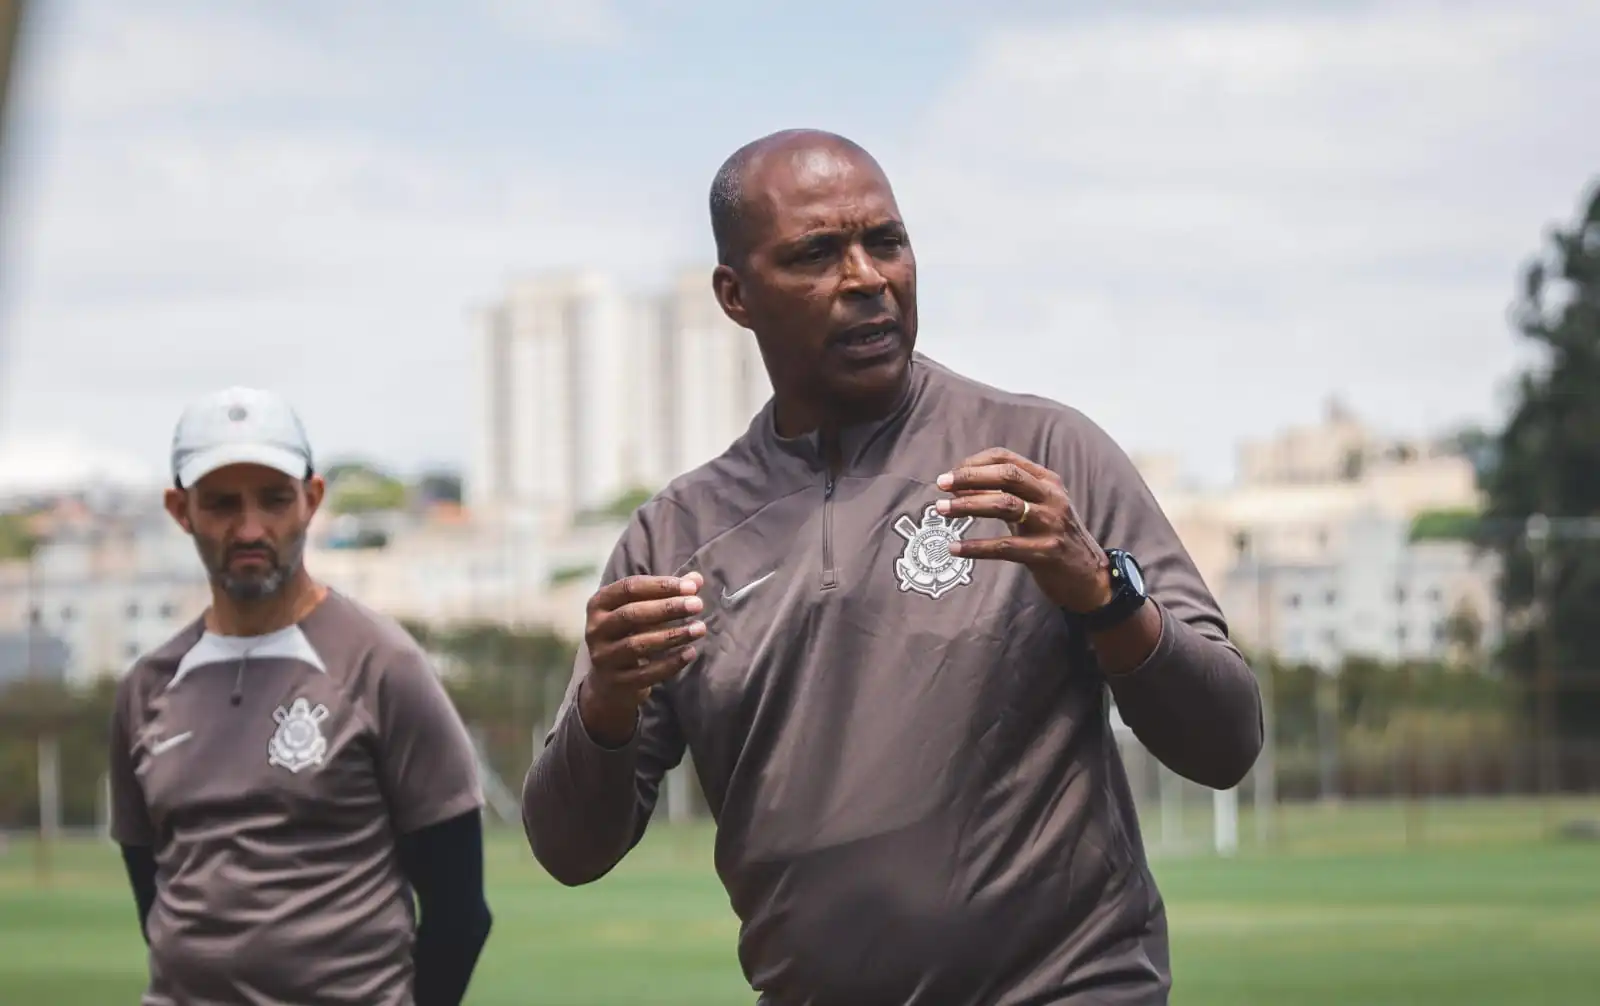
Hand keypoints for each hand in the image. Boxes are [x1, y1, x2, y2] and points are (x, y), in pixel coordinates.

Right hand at [578, 572, 705, 745]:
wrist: (610, 682)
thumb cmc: (630, 634)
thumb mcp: (643, 610)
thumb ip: (667, 594)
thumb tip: (697, 579)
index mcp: (599, 604)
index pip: (628, 588)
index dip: (660, 586)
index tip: (691, 587)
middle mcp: (595, 630)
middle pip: (631, 614)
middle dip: (667, 608)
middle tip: (698, 605)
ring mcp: (603, 657)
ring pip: (638, 645)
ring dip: (672, 636)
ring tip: (700, 629)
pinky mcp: (616, 682)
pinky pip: (646, 673)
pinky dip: (670, 663)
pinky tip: (690, 653)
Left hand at [935, 448, 1112, 613]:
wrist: (1090, 577)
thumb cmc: (1054, 539)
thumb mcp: (1035, 510)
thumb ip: (1005, 496)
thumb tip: (960, 488)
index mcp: (1047, 481)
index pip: (1006, 459)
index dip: (974, 463)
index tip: (950, 475)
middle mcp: (1051, 497)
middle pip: (1006, 475)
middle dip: (969, 477)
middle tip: (941, 484)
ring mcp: (1051, 523)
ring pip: (1004, 505)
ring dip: (968, 505)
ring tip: (942, 510)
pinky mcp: (1047, 552)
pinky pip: (1005, 547)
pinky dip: (976, 547)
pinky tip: (955, 548)